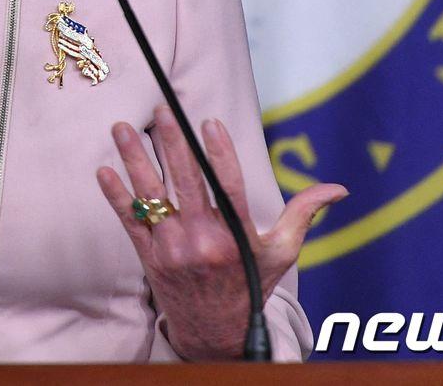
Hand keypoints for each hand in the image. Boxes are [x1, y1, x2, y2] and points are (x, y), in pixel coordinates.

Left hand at [97, 105, 346, 359]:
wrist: (215, 331)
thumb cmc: (251, 285)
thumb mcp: (281, 252)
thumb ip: (304, 214)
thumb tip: (339, 189)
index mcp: (236, 238)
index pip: (227, 186)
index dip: (219, 152)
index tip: (208, 122)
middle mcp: (202, 242)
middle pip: (185, 183)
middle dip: (171, 143)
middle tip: (162, 110)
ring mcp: (172, 249)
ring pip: (151, 196)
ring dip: (135, 159)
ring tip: (121, 127)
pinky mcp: (149, 256)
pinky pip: (130, 221)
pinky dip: (116, 195)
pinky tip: (104, 170)